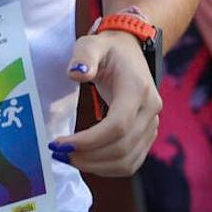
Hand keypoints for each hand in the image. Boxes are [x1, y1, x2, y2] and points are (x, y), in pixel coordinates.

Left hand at [52, 31, 158, 177]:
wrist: (131, 50)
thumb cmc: (107, 49)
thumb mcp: (92, 44)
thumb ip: (84, 56)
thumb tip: (76, 73)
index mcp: (137, 89)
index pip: (117, 125)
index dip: (89, 140)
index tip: (60, 143)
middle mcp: (150, 109)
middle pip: (122, 147)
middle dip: (88, 156)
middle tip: (59, 153)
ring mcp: (152, 124)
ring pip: (127, 160)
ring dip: (96, 166)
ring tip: (69, 158)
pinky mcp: (147, 135)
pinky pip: (131, 162)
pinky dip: (107, 168)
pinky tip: (86, 160)